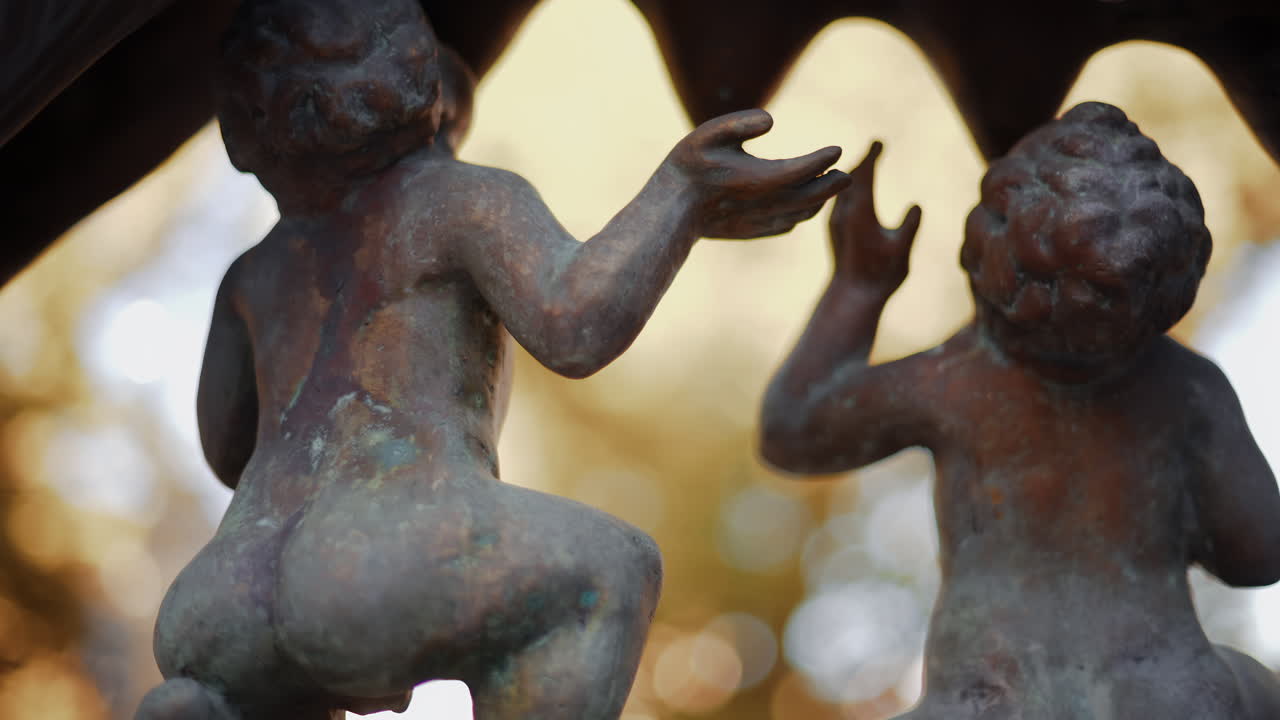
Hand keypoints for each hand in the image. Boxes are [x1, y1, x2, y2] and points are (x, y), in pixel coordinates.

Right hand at [666, 109, 850, 238]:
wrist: (669, 212)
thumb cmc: (687, 168)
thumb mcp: (707, 135)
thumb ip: (740, 123)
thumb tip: (771, 120)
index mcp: (757, 179)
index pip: (800, 170)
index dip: (821, 160)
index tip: (837, 149)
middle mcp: (763, 204)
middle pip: (809, 197)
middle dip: (830, 186)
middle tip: (847, 174)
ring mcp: (758, 222)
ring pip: (800, 214)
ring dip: (818, 201)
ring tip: (830, 186)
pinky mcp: (751, 232)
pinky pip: (785, 225)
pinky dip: (800, 215)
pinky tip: (803, 206)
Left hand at [829, 141, 920, 292]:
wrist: (853, 295)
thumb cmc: (881, 275)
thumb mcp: (901, 250)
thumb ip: (909, 226)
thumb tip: (916, 205)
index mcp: (859, 213)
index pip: (863, 175)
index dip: (871, 156)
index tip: (879, 141)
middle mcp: (842, 213)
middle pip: (849, 177)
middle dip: (863, 161)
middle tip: (875, 147)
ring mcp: (835, 221)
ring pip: (841, 189)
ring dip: (854, 174)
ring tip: (866, 163)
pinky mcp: (834, 229)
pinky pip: (838, 200)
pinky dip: (848, 189)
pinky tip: (853, 189)